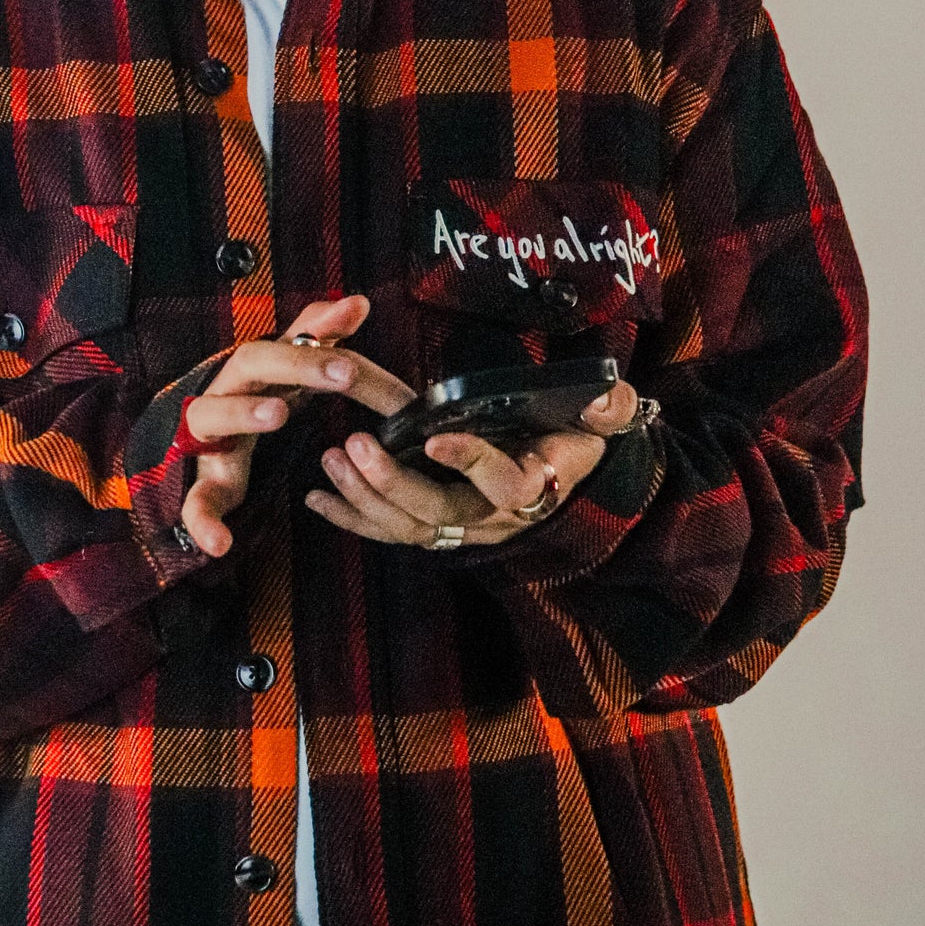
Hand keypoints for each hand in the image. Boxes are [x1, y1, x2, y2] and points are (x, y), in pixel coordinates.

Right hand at [176, 295, 414, 555]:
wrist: (199, 450)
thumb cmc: (253, 402)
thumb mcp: (286, 370)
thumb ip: (317, 336)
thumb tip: (359, 301)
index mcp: (251, 370)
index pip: (282, 342)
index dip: (318, 337)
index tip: (357, 326)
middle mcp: (226, 390)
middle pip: (249, 363)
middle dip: (296, 365)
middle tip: (343, 372)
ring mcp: (209, 437)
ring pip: (209, 415)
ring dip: (242, 411)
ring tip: (279, 413)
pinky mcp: (203, 484)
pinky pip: (195, 502)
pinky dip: (203, 521)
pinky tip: (219, 543)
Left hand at [305, 380, 640, 548]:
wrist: (571, 472)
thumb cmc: (578, 434)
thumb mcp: (603, 416)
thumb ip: (606, 406)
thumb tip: (606, 392)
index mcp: (536, 484)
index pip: (505, 484)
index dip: (470, 463)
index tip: (432, 437)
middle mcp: (496, 517)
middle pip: (441, 513)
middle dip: (394, 483)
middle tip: (355, 444)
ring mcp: (464, 527)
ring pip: (410, 527)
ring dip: (366, 497)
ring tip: (334, 457)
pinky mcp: (438, 527)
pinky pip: (391, 532)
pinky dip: (352, 517)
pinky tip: (318, 497)